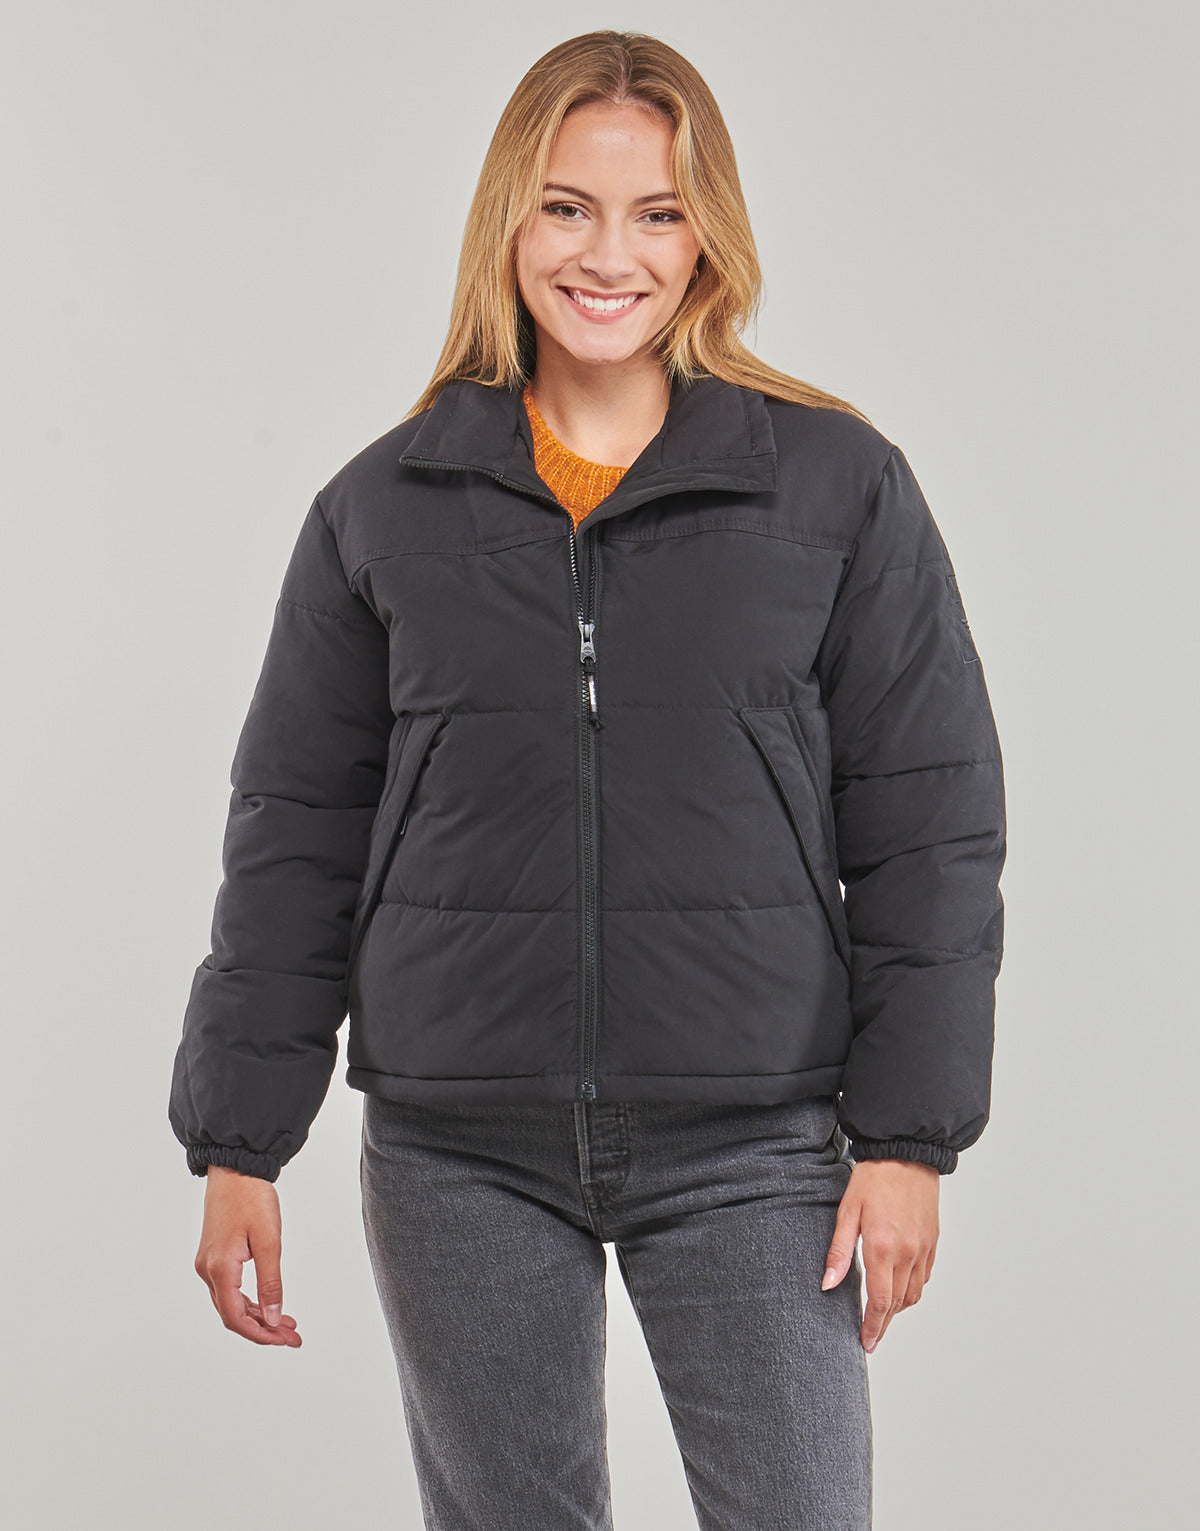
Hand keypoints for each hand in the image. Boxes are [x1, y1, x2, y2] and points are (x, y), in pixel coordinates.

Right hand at [193, 1165, 302, 1346]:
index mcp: (219, 1268)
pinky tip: (268, 1303)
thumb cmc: (252, 1198)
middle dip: (263, 1329)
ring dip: (258, 1315)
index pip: (236, 1318)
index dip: (260, 1334)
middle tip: (292, 1336)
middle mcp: (208, 1270)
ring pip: (231, 1303)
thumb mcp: (269, 1240)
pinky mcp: (214, 1255)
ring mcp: (208, 1263)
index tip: (284, 1339)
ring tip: (286, 1323)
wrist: (236, 1168)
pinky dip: (249, 1300)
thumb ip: (270, 1282)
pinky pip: (230, 1288)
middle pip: (232, 1314)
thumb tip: (274, 1317)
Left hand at [820, 1158, 938, 1353]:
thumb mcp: (847, 1211)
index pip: (880, 1302)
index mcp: (882, 1248)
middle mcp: (908, 1253)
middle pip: (899, 1304)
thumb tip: (828, 1284)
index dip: (873, 1326)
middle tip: (872, 1336)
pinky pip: (925, 1276)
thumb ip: (838, 1251)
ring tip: (882, 1313)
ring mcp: (924, 1248)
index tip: (866, 1342)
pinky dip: (912, 1288)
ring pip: (914, 1293)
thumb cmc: (873, 1178)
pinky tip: (899, 1286)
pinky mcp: (933, 1241)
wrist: (906, 1153)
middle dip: (884, 1323)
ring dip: (899, 1308)